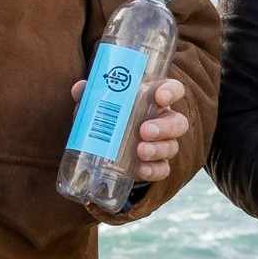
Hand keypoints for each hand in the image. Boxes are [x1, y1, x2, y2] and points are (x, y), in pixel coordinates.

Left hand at [59, 73, 191, 212]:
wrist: (108, 149)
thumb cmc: (110, 117)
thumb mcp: (99, 104)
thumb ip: (91, 95)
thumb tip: (80, 88)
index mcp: (154, 100)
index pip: (173, 90)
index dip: (171, 91)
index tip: (160, 97)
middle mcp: (164, 121)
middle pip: (177, 122)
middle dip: (164, 127)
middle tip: (144, 130)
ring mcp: (162, 145)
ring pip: (171, 147)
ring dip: (158, 149)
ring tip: (140, 151)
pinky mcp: (156, 165)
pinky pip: (162, 169)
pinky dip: (153, 170)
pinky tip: (141, 169)